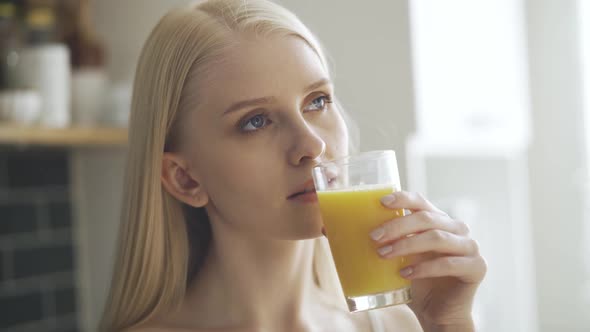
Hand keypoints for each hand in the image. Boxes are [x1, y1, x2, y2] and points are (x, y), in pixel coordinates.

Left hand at [370, 191, 486, 330]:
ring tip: (384, 255)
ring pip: (436, 237)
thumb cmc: (415, 280)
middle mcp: (457, 228)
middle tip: (374, 237)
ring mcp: (470, 246)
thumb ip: (385, 240)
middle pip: (426, 218)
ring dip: (407, 245)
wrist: (437, 312)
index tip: (381, 202)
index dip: (403, 198)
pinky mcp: (477, 267)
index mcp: (438, 220)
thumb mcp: (399, 256)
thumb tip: (339, 230)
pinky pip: (449, 263)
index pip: (421, 201)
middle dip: (397, 225)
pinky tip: (405, 274)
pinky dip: (424, 268)